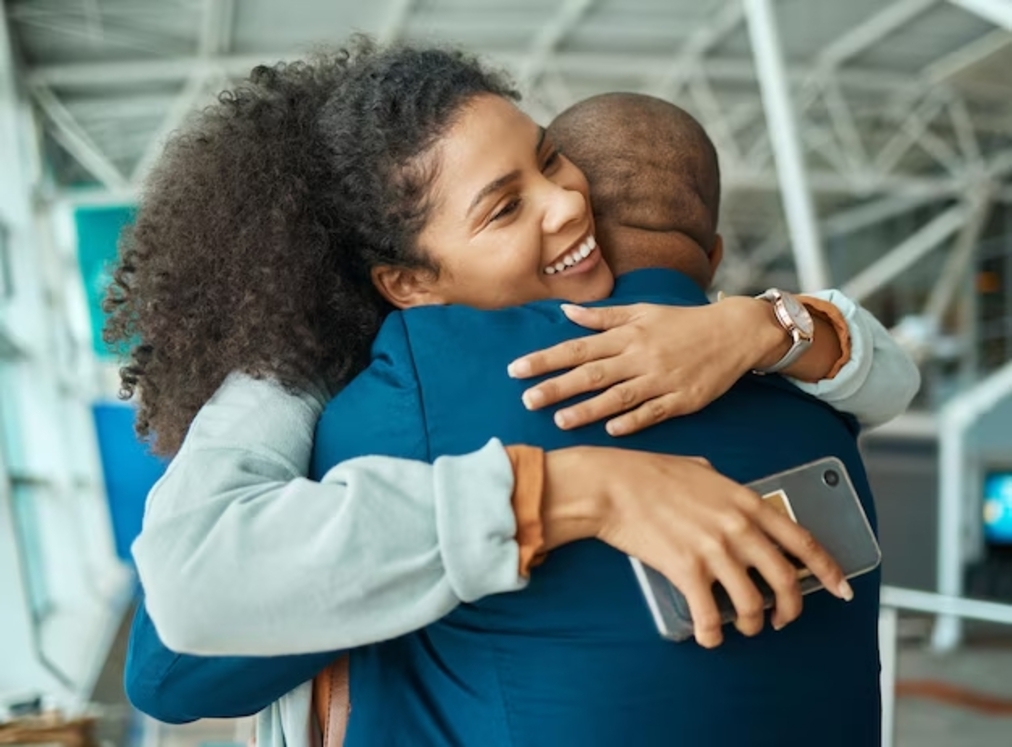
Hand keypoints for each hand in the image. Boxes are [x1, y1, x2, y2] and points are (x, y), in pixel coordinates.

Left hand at [508, 299, 785, 435]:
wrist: (735, 332)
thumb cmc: (683, 322)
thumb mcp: (642, 311)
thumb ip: (603, 316)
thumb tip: (566, 312)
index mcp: (627, 335)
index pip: (577, 347)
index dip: (545, 359)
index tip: (516, 369)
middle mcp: (640, 356)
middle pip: (592, 373)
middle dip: (557, 386)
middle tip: (527, 399)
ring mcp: (661, 379)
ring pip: (619, 396)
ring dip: (588, 409)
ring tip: (560, 421)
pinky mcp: (682, 399)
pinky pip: (654, 412)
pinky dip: (633, 420)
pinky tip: (611, 430)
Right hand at [541, 447, 852, 646]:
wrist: (612, 486)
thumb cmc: (649, 474)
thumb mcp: (700, 469)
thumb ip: (724, 488)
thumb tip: (730, 499)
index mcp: (746, 501)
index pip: (801, 540)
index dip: (827, 569)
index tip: (840, 588)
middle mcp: (738, 528)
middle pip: (785, 580)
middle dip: (791, 608)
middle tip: (784, 619)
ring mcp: (714, 551)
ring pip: (753, 604)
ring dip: (753, 624)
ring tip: (745, 627)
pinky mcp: (686, 571)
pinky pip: (711, 616)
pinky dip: (713, 634)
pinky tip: (709, 636)